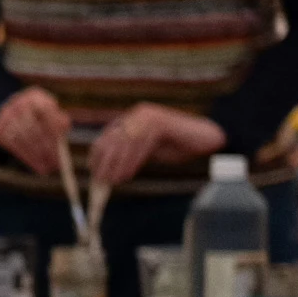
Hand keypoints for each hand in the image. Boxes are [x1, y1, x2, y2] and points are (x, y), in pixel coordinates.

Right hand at [0, 87, 70, 174]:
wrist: (14, 111)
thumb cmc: (41, 116)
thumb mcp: (52, 115)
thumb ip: (59, 125)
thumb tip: (61, 147)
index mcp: (34, 96)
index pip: (46, 113)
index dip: (54, 131)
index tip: (63, 144)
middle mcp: (17, 103)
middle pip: (33, 128)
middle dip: (45, 147)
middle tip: (55, 163)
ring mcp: (5, 115)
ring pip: (22, 139)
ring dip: (36, 155)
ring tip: (48, 167)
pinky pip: (13, 146)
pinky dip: (27, 157)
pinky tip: (37, 165)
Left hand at [88, 103, 224, 186]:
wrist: (203, 138)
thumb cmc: (174, 146)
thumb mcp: (145, 149)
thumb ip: (128, 153)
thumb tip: (106, 170)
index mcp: (131, 119)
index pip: (107, 137)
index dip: (98, 156)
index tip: (94, 172)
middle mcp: (137, 115)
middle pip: (113, 139)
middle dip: (105, 162)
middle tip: (101, 180)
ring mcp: (150, 117)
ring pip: (127, 144)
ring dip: (118, 165)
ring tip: (114, 181)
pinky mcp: (161, 123)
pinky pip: (141, 145)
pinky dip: (133, 162)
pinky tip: (128, 174)